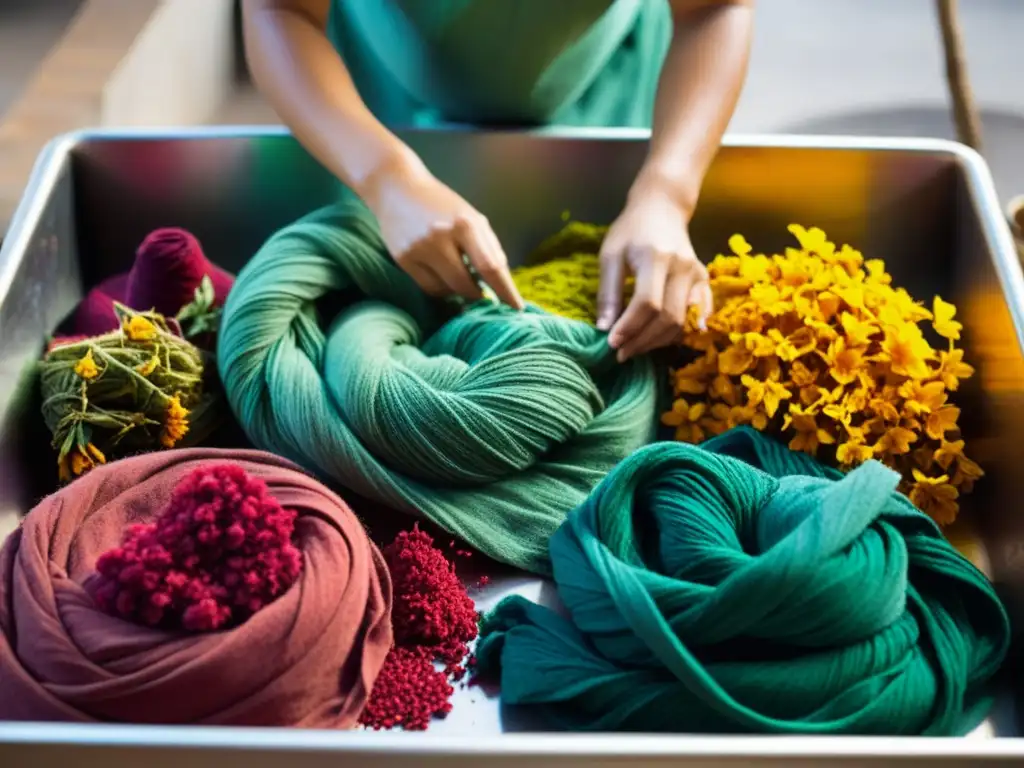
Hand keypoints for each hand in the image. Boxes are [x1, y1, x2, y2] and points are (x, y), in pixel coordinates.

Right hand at [364, 157, 523, 308]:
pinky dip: (441, 288)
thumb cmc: (441, 204)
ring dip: (458, 291)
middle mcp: (440, 237)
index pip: (490, 266)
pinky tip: (443, 276)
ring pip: (446, 290)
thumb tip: (501, 282)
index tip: (517, 307)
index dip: (505, 290)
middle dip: (478, 294)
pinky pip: (429, 288)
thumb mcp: (471, 217)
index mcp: (465, 224)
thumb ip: (488, 247)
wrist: (397, 188)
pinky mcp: (403, 259)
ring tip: (459, 276)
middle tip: (482, 291)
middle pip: (466, 285)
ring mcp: (419, 250)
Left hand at [597, 188, 711, 361]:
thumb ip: (608, 292)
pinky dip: (682, 332)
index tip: (611, 343)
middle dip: (643, 341)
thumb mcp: (611, 255)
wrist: (662, 208)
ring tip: (635, 347)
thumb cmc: (631, 230)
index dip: (629, 328)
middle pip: (668, 317)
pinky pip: (698, 315)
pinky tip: (664, 342)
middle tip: (621, 353)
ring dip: (659, 341)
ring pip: (683, 321)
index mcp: (655, 257)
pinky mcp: (704, 280)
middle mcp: (682, 267)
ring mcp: (697, 274)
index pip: (647, 303)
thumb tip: (604, 329)